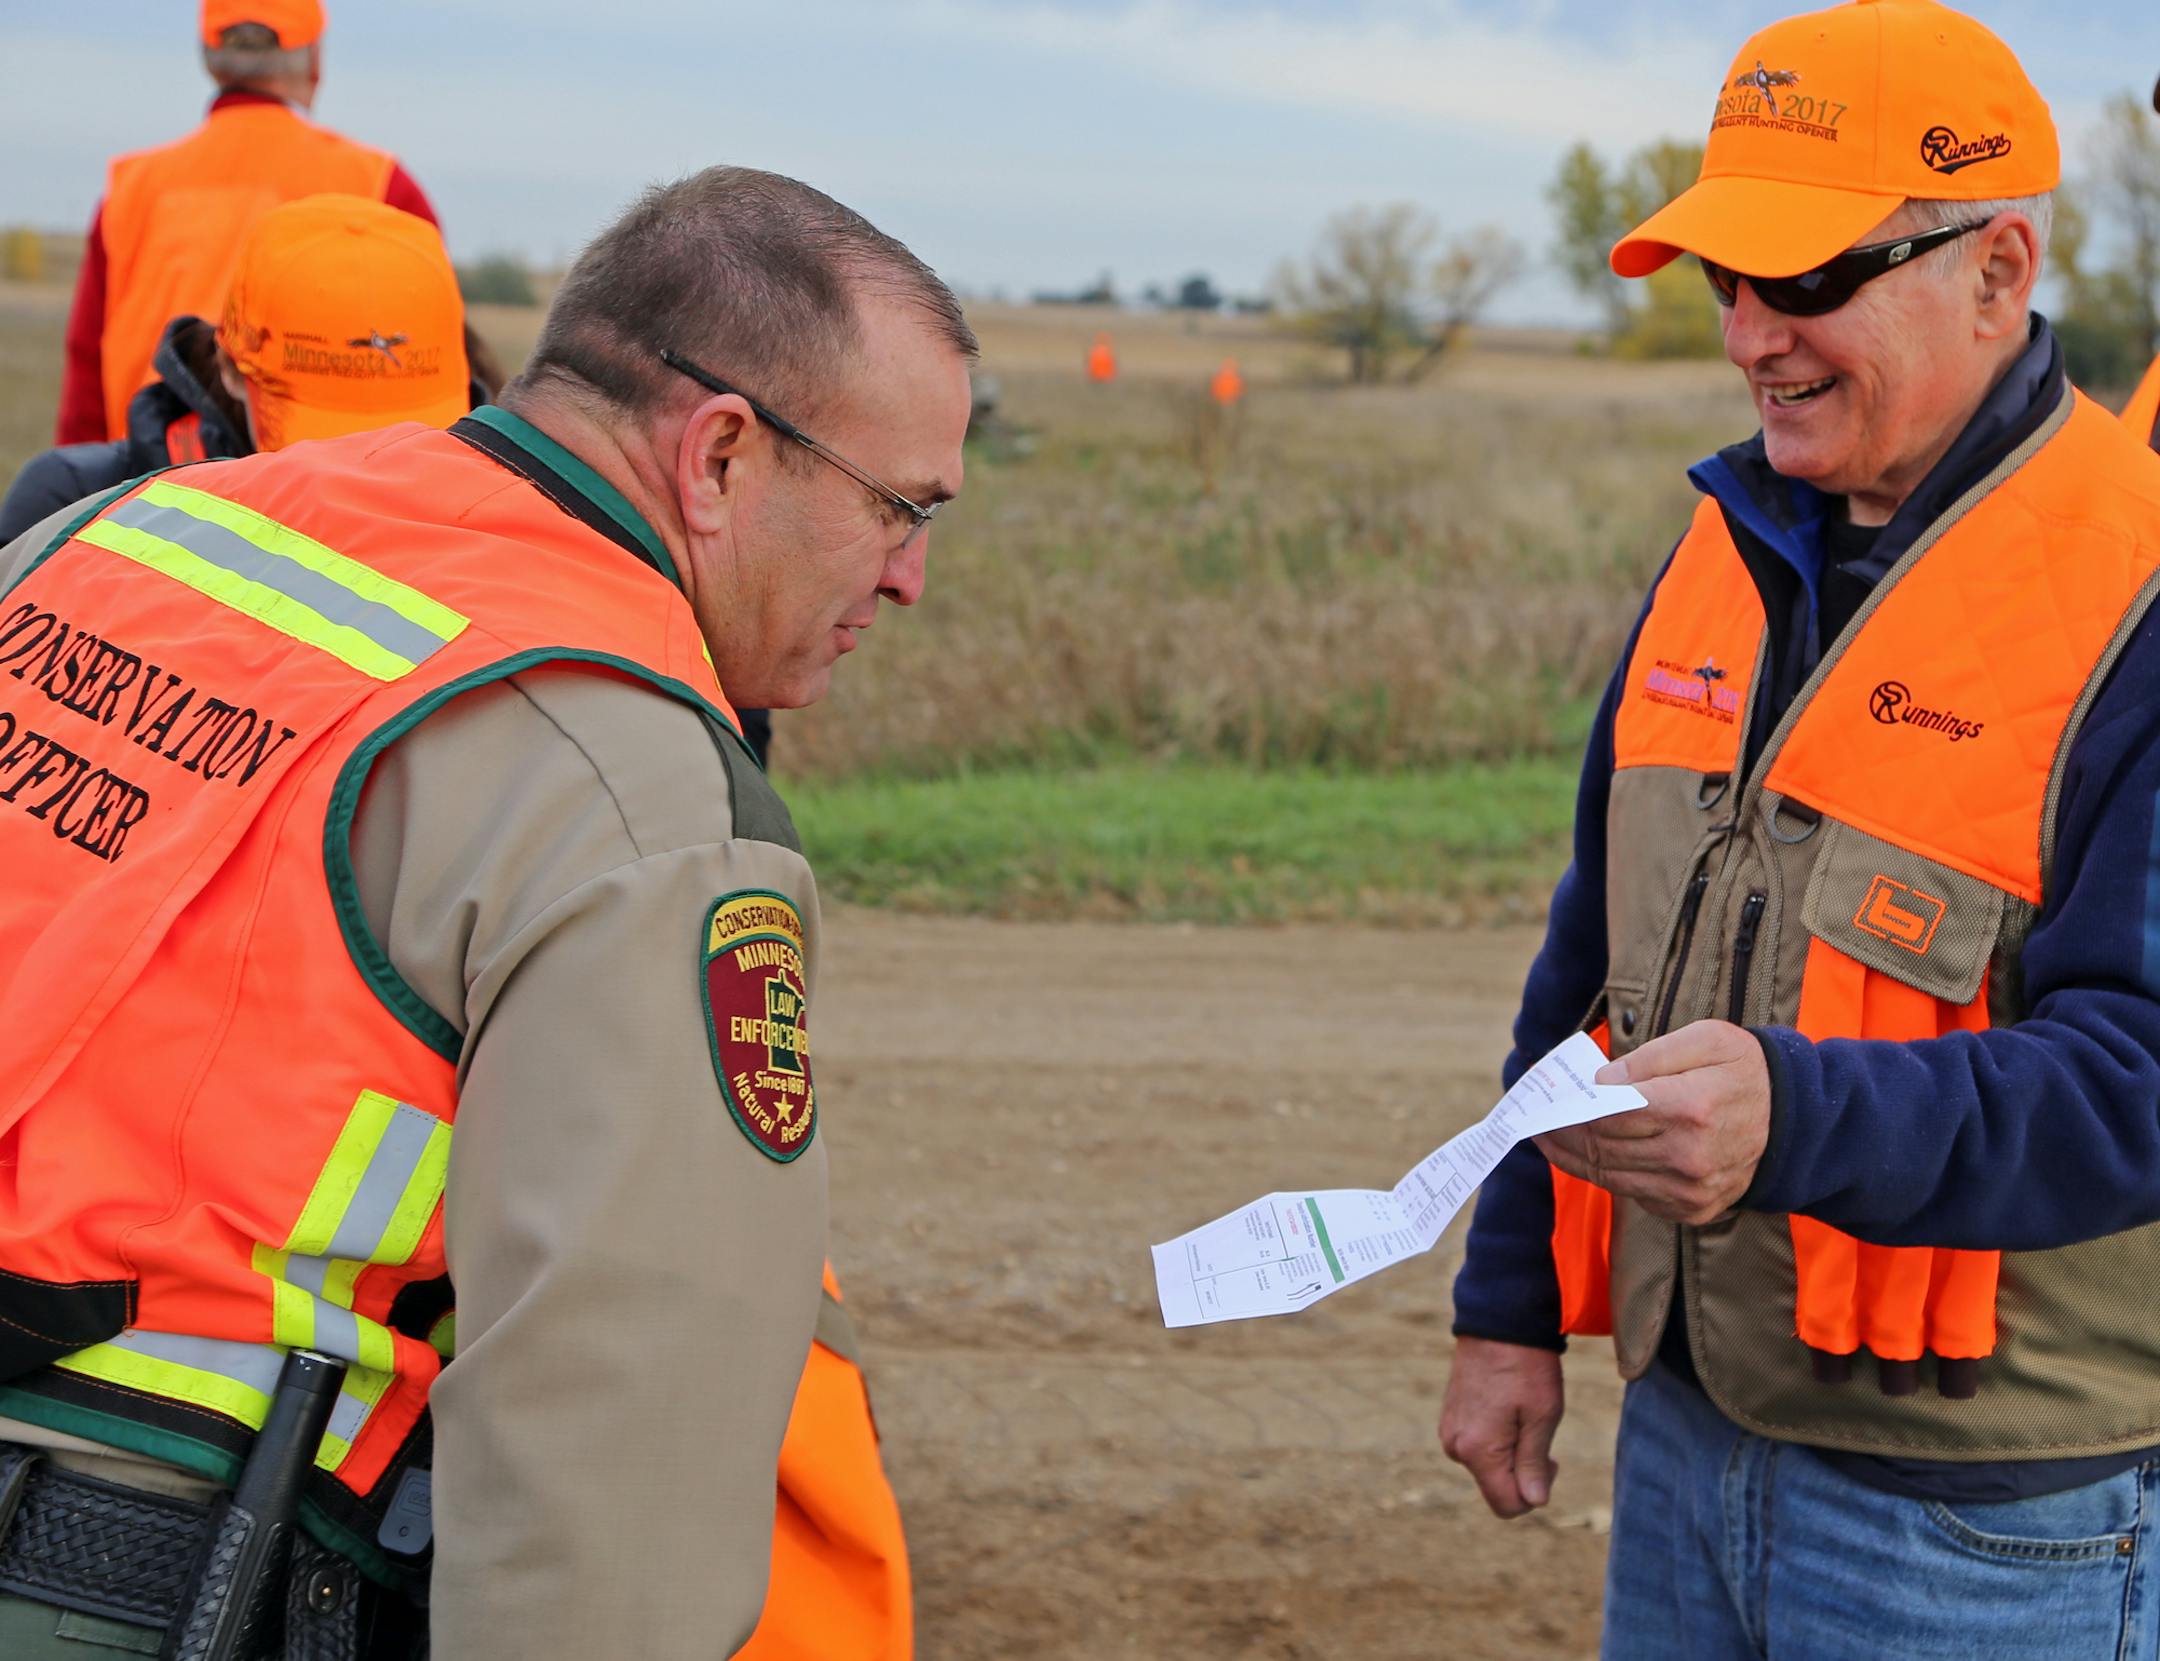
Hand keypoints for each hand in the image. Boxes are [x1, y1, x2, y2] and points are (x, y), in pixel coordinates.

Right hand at [1439, 1336, 1563, 1517]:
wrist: (1498, 1322)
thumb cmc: (1527, 1368)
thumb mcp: (1542, 1416)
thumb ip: (1534, 1463)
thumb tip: (1533, 1502)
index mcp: (1478, 1451)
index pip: (1507, 1506)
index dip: (1535, 1495)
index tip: (1551, 1460)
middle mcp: (1456, 1447)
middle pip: (1496, 1487)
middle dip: (1523, 1473)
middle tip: (1540, 1432)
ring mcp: (1449, 1432)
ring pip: (1487, 1467)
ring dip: (1510, 1454)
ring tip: (1522, 1415)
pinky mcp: (1450, 1418)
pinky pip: (1476, 1447)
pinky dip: (1496, 1440)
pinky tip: (1506, 1409)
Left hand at [1535, 1019, 1768, 1226]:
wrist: (1798, 1122)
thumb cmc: (1744, 1071)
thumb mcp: (1707, 1040)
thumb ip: (1651, 1057)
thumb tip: (1602, 1079)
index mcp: (1690, 1108)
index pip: (1609, 1113)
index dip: (1571, 1106)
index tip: (1546, 1097)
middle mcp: (1689, 1157)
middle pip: (1604, 1146)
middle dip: (1564, 1132)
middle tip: (1536, 1120)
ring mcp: (1692, 1190)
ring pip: (1613, 1177)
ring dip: (1574, 1159)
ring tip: (1547, 1141)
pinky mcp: (1695, 1210)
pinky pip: (1636, 1195)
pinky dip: (1609, 1176)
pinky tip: (1587, 1158)